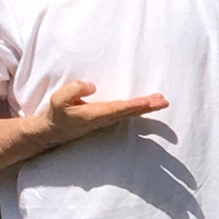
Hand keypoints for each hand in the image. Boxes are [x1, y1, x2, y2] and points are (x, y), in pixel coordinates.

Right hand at [37, 80, 167, 147]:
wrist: (54, 131)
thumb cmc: (56, 113)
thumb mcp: (57, 99)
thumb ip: (73, 90)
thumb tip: (91, 86)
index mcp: (92, 115)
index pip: (116, 109)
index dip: (131, 106)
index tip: (145, 102)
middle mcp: (104, 119)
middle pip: (129, 112)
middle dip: (147, 107)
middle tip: (164, 101)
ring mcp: (107, 120)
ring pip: (131, 113)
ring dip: (147, 107)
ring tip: (162, 100)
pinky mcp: (108, 118)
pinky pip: (127, 113)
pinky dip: (139, 108)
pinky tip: (149, 104)